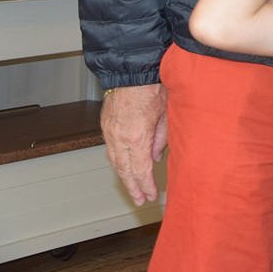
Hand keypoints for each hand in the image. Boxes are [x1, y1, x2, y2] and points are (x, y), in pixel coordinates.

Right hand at [100, 83, 167, 204]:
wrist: (132, 71)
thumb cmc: (153, 88)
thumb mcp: (166, 115)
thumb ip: (161, 139)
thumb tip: (156, 158)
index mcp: (136, 138)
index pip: (141, 170)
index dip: (146, 186)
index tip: (152, 196)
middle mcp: (119, 138)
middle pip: (124, 171)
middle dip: (133, 187)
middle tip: (140, 200)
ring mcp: (109, 132)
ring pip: (114, 161)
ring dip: (123, 177)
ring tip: (133, 188)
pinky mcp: (105, 125)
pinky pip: (110, 149)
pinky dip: (116, 161)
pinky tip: (124, 166)